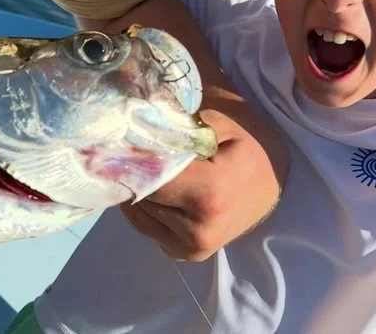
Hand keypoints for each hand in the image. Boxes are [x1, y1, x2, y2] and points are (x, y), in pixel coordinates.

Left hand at [80, 0, 288, 260]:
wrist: (273, 180)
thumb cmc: (246, 143)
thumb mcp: (216, 122)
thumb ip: (174, 126)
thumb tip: (127, 121)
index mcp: (209, 195)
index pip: (148, 173)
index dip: (126, 153)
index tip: (102, 137)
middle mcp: (198, 232)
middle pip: (139, 193)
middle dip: (129, 168)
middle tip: (114, 145)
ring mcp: (190, 249)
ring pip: (137, 210)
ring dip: (134, 185)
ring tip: (145, 162)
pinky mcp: (183, 254)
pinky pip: (145, 224)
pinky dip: (144, 202)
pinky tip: (159, 184)